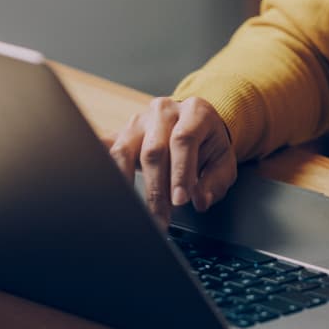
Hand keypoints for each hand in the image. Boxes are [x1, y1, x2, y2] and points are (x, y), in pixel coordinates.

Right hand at [106, 97, 236, 225]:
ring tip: (137, 212)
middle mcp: (165, 111)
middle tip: (161, 217)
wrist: (194, 126)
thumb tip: (200, 200)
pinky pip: (105, 151)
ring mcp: (139, 121)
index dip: (180, 172)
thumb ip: (215, 181)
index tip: (180, 201)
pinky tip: (108, 191)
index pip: (183, 139)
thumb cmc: (208, 145)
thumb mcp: (223, 160)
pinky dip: (105, 171)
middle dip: (157, 188)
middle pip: (154, 150)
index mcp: (195, 112)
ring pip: (124, 151)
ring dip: (129, 185)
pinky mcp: (120, 133)